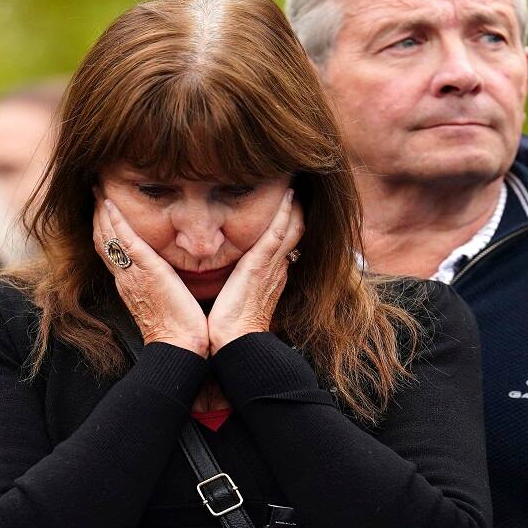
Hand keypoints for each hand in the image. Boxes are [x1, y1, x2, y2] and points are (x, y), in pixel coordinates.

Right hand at [93, 196, 208, 356]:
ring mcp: (132, 274)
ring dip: (102, 211)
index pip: (109, 250)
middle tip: (95, 190)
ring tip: (99, 189)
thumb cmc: (178, 328)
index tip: (102, 207)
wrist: (179, 346)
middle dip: (97, 214)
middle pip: (101, 240)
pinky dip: (116, 220)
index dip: (103, 228)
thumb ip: (158, 284)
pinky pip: (125, 241)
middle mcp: (124, 277)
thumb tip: (164, 274)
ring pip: (107, 237)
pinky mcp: (146, 271)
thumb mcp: (162, 300)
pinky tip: (111, 203)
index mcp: (128, 284)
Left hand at [207, 189, 302, 351]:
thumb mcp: (237, 299)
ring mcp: (272, 266)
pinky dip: (286, 213)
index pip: (283, 243)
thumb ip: (237, 284)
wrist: (234, 344)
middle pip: (295, 232)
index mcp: (270, 276)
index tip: (287, 203)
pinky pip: (279, 233)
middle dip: (297, 210)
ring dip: (295, 205)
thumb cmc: (231, 328)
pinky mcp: (261, 265)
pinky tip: (289, 194)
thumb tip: (230, 276)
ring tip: (295, 182)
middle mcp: (277, 269)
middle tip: (295, 186)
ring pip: (293, 228)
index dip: (288, 223)